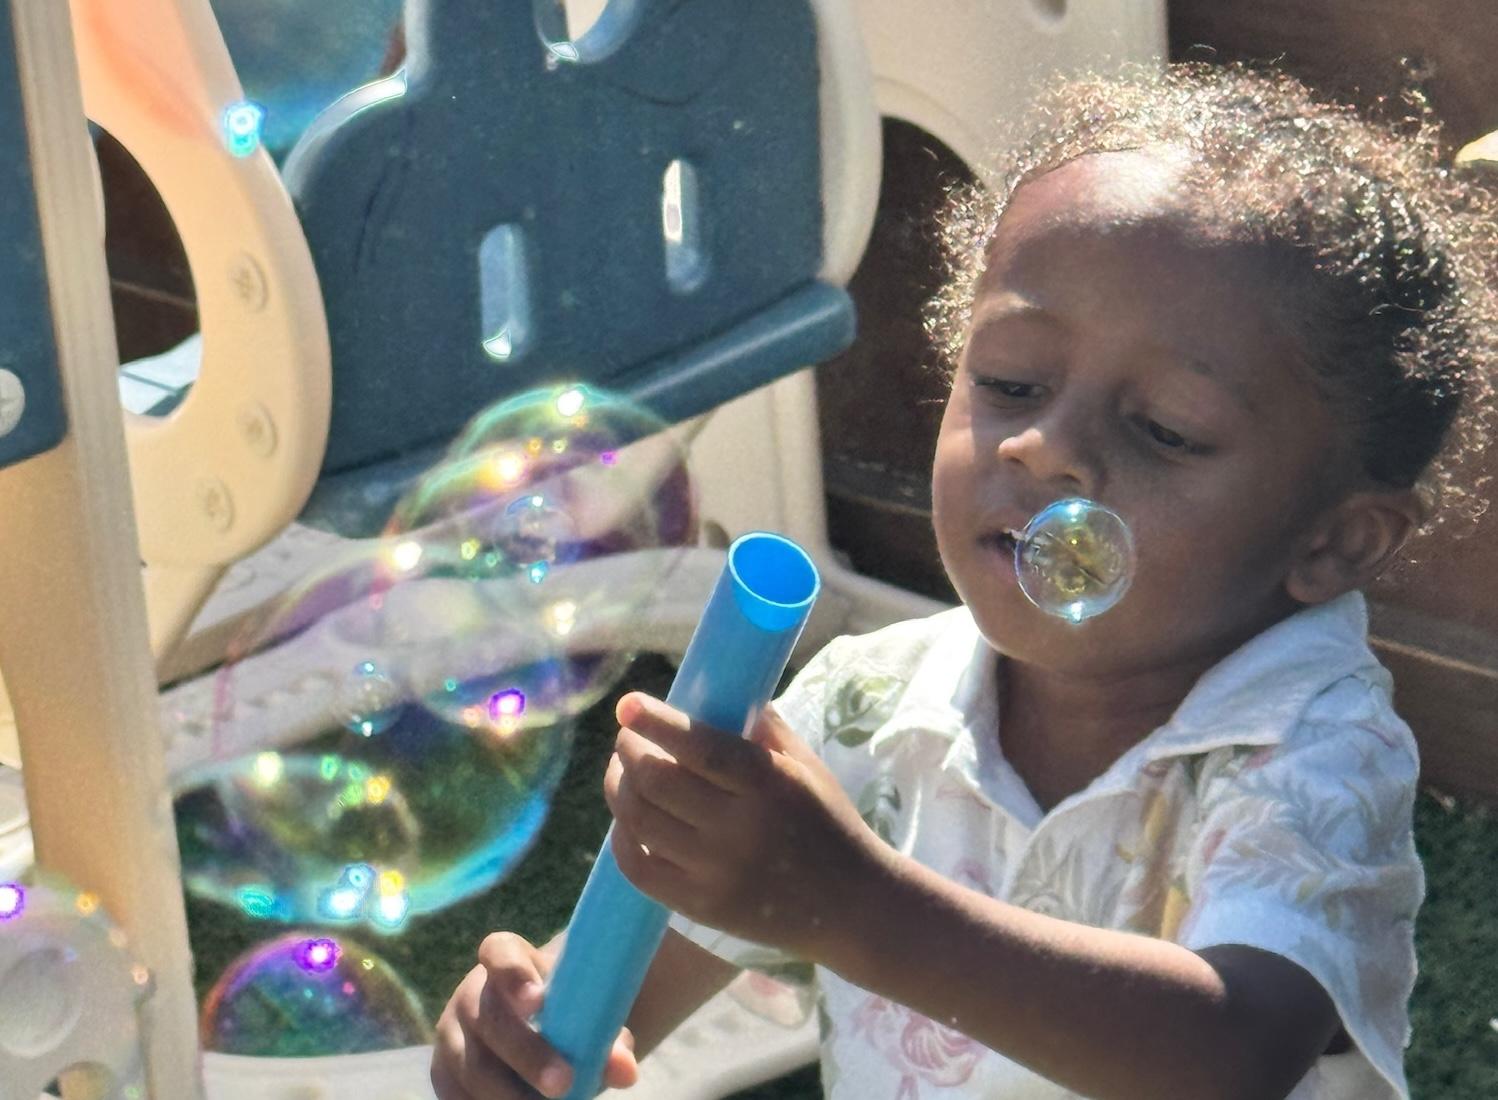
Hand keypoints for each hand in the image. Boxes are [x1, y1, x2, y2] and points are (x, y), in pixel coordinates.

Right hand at [431, 931, 637, 1098]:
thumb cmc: (570, 1013)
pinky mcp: (443, 1074)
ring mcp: (451, 1035)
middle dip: (527, 1054)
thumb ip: (610, 1039)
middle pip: (490, 1020)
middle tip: (564, 1083)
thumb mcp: (590, 1015)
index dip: (513, 974)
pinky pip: (458, 1097)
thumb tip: (625, 1070)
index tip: (538, 1001)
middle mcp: (470, 993)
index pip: (499, 952)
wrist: (540, 1031)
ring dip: (511, 1095)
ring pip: (473, 1067)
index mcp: (505, 958)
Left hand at [604, 692, 888, 964]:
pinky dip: (622, 837)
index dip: (656, 723)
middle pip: (657, 782)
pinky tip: (628, 819)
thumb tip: (710, 692)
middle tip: (628, 738)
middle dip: (629, 751)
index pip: (699, 748)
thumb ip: (761, 727)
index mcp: (770, 785)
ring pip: (640, 821)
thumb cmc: (827, 822)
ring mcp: (716, 873)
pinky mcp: (699, 907)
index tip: (628, 705)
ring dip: (619, 787)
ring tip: (624, 771)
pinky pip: (638, 868)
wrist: (852, 906)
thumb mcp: (805, 766)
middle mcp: (739, 830)